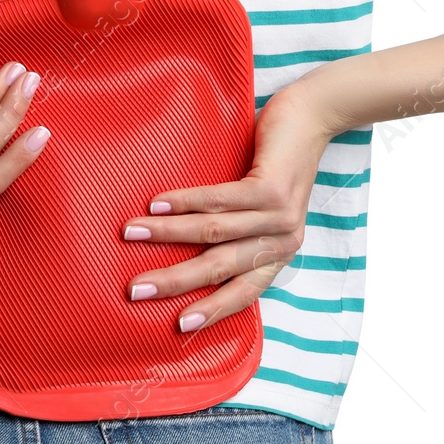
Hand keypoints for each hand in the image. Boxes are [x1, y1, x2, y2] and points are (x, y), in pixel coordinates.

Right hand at [122, 80, 335, 330]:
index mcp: (278, 254)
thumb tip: (179, 244)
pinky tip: (157, 204)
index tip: (177, 326)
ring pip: (214, 232)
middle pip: (220, 268)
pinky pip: (220, 200)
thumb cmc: (275, 163)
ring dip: (166, 235)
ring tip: (130, 233)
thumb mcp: (261, 208)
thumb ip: (234, 231)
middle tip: (135, 290)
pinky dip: (184, 203)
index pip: (244, 293)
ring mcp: (279, 215)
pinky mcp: (272, 188)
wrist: (313, 117)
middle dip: (173, 281)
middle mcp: (282, 241)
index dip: (211, 311)